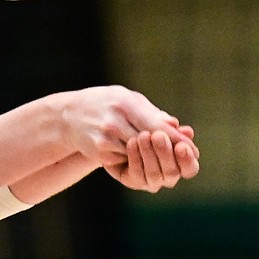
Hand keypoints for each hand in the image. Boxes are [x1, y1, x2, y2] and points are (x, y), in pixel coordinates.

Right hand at [62, 86, 197, 167]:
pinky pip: (125, 159)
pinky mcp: (100, 152)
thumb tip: (176, 127)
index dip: (176, 139)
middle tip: (183, 156)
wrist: (68, 115)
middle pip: (151, 143)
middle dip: (168, 150)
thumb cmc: (104, 102)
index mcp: (124, 104)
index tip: (190, 148)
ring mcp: (106, 139)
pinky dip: (133, 158)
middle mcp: (114, 122)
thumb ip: (151, 112)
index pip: (158, 126)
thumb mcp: (127, 98)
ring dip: (151, 155)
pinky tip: (134, 153)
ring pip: (139, 154)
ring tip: (159, 154)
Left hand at [104, 126, 199, 190]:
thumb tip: (188, 133)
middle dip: (165, 153)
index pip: (190, 168)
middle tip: (158, 136)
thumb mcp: (155, 118)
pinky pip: (136, 175)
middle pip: (172, 173)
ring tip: (143, 136)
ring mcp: (149, 180)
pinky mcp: (131, 180)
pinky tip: (132, 143)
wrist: (113, 119)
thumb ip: (170, 128)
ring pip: (154, 175)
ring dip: (149, 155)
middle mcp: (167, 175)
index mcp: (180, 162)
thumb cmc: (139, 116)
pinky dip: (135, 158)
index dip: (187, 159)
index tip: (182, 146)